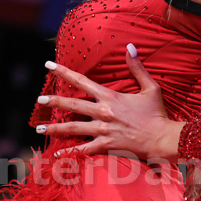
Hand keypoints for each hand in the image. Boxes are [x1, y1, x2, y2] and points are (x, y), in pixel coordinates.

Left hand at [36, 45, 184, 161]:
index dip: (63, 72)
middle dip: (53, 102)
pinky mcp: (105, 146)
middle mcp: (102, 112)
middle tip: (39, 100)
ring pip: (73, 128)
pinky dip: (69, 152)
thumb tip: (130, 46)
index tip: (49, 65)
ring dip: (55, 128)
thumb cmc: (156, 113)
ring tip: (39, 128)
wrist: (162, 138)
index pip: (81, 81)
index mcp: (110, 96)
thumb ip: (137, 67)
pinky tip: (57, 154)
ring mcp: (102, 131)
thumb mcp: (150, 87)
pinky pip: (83, 150)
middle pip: (72, 105)